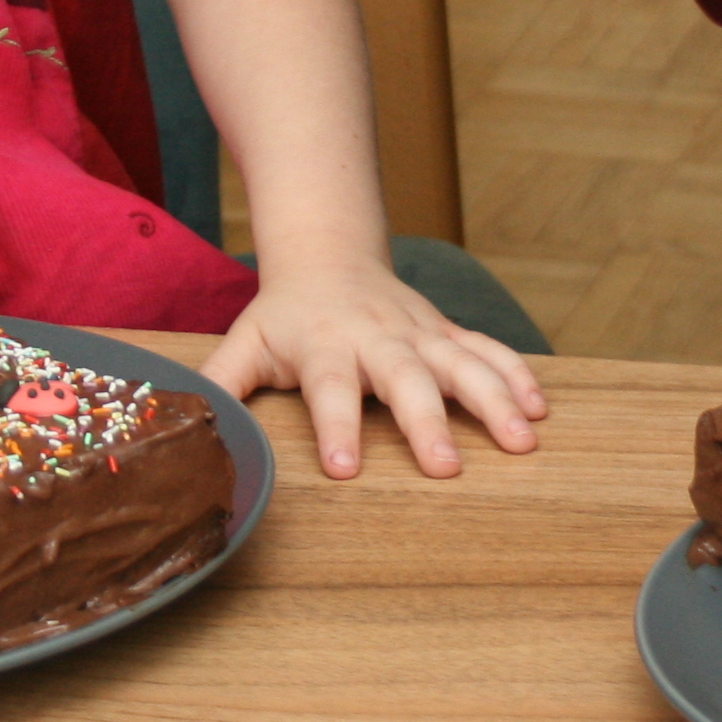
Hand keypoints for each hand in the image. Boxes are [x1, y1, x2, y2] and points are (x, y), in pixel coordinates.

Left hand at [202, 254, 547, 479]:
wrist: (328, 252)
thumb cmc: (283, 314)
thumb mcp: (244, 342)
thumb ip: (219, 384)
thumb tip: (180, 424)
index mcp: (324, 344)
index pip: (330, 388)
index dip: (337, 426)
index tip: (347, 469)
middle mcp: (377, 337)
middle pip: (406, 378)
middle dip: (428, 422)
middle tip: (446, 469)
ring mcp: (418, 331)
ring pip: (461, 362)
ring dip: (494, 399)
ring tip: (522, 441)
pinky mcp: (445, 331)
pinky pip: (487, 349)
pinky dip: (516, 375)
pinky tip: (540, 408)